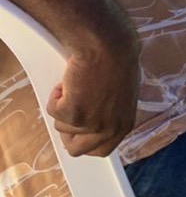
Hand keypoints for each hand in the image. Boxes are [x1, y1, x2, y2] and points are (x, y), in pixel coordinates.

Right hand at [49, 39, 140, 157]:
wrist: (108, 46)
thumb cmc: (116, 62)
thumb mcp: (121, 96)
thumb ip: (110, 113)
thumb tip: (94, 122)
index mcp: (124, 125)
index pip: (102, 150)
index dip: (85, 142)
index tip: (77, 133)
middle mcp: (109, 129)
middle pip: (77, 149)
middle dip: (67, 134)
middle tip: (67, 113)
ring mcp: (90, 124)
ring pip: (61, 126)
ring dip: (63, 106)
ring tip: (76, 85)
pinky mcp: (72, 114)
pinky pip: (52, 110)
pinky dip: (55, 94)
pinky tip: (70, 79)